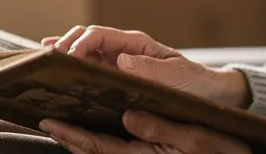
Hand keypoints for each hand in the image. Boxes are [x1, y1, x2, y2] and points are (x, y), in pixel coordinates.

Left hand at [40, 111, 248, 153]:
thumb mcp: (195, 139)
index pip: (96, 148)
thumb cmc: (221, 153)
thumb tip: (128, 115)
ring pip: (100, 150)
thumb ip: (160, 129)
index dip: (70, 135)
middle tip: (44, 115)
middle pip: (91, 151)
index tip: (49, 120)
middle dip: (67, 135)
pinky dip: (97, 136)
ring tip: (62, 116)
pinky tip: (94, 122)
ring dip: (79, 136)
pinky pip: (114, 148)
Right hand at [43, 25, 249, 108]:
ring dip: (62, 53)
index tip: (67, 58)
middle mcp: (122, 50)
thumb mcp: (176, 77)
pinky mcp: (114, 78)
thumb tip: (122, 61)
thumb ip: (152, 70)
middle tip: (47, 61)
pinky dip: (69, 66)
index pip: (99, 35)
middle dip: (64, 46)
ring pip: (82, 52)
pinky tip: (53, 70)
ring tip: (41, 61)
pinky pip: (87, 69)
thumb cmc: (193, 83)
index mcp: (136, 44)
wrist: (208, 95)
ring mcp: (116, 63)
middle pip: (85, 39)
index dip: (80, 43)